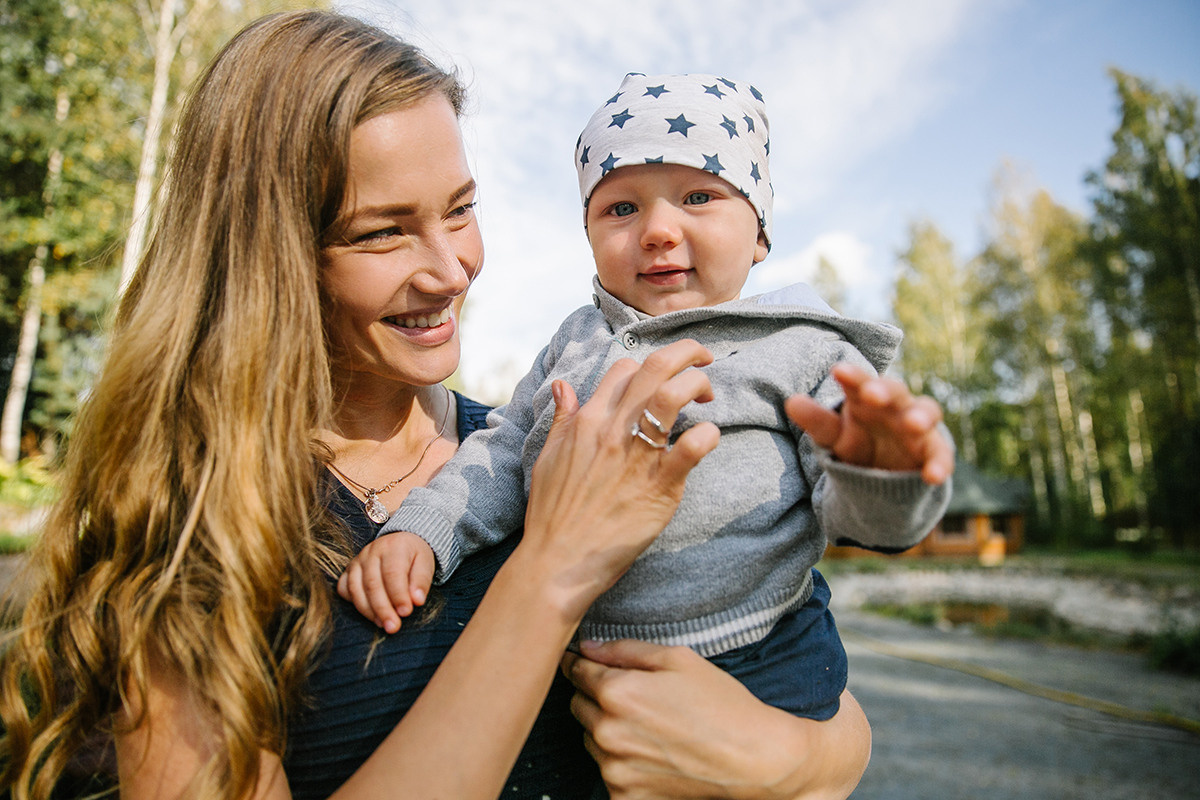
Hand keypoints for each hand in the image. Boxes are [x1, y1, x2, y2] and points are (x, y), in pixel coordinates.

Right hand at [337, 532, 434, 632]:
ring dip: (368, 610)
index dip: (398, 595)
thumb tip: (417, 600)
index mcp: (394, 546)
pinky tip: (369, 614)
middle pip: (372, 583)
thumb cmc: (414, 557)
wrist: (401, 542)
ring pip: (355, 588)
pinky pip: (344, 588)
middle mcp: (372, 551)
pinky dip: (354, 603)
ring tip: (383, 624)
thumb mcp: (426, 563)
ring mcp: (358, 560)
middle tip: (393, 626)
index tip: (406, 612)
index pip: (392, 573)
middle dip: (383, 608)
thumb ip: (421, 581)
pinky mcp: (349, 570)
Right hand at [519, 339, 720, 620]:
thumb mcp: (548, 457)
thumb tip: (563, 386)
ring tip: (708, 393)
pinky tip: (709, 437)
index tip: (662, 380)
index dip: (648, 368)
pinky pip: (691, 448)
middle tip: (703, 360)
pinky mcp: (660, 487)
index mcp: (588, 421)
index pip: (624, 369)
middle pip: (655, 368)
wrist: (557, 562)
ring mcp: (637, 457)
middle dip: (687, 352)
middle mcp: (613, 431)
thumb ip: (562, 419)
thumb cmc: (553, 513)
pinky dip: (708, 435)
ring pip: (673, 396)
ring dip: (697, 382)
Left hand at [561, 639, 870, 799]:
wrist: (752, 758)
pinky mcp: (625, 796)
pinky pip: (608, 771)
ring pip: (591, 739)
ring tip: (650, 725)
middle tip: (635, 696)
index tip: (588, 662)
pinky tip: (653, 752)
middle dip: (597, 696)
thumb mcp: (677, 659)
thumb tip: (586, 648)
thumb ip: (624, 650)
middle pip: (578, 705)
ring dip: (607, 729)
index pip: (576, 671)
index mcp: (617, 692)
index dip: (582, 663)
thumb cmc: (720, 703)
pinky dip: (622, 762)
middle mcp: (607, 732)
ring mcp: (614, 769)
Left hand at [785, 363, 952, 484]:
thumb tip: (791, 401)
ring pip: (927, 412)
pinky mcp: (933, 452)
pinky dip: (940, 464)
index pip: (861, 382)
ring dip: (922, 417)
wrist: (886, 473)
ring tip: (914, 425)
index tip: (837, 371)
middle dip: (885, 390)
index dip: (853, 376)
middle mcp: (896, 406)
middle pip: (895, 391)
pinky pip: (940, 455)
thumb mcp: (835, 435)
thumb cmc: (859, 443)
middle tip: (872, 394)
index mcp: (868, 397)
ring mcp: (918, 427)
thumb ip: (817, 421)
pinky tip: (933, 476)